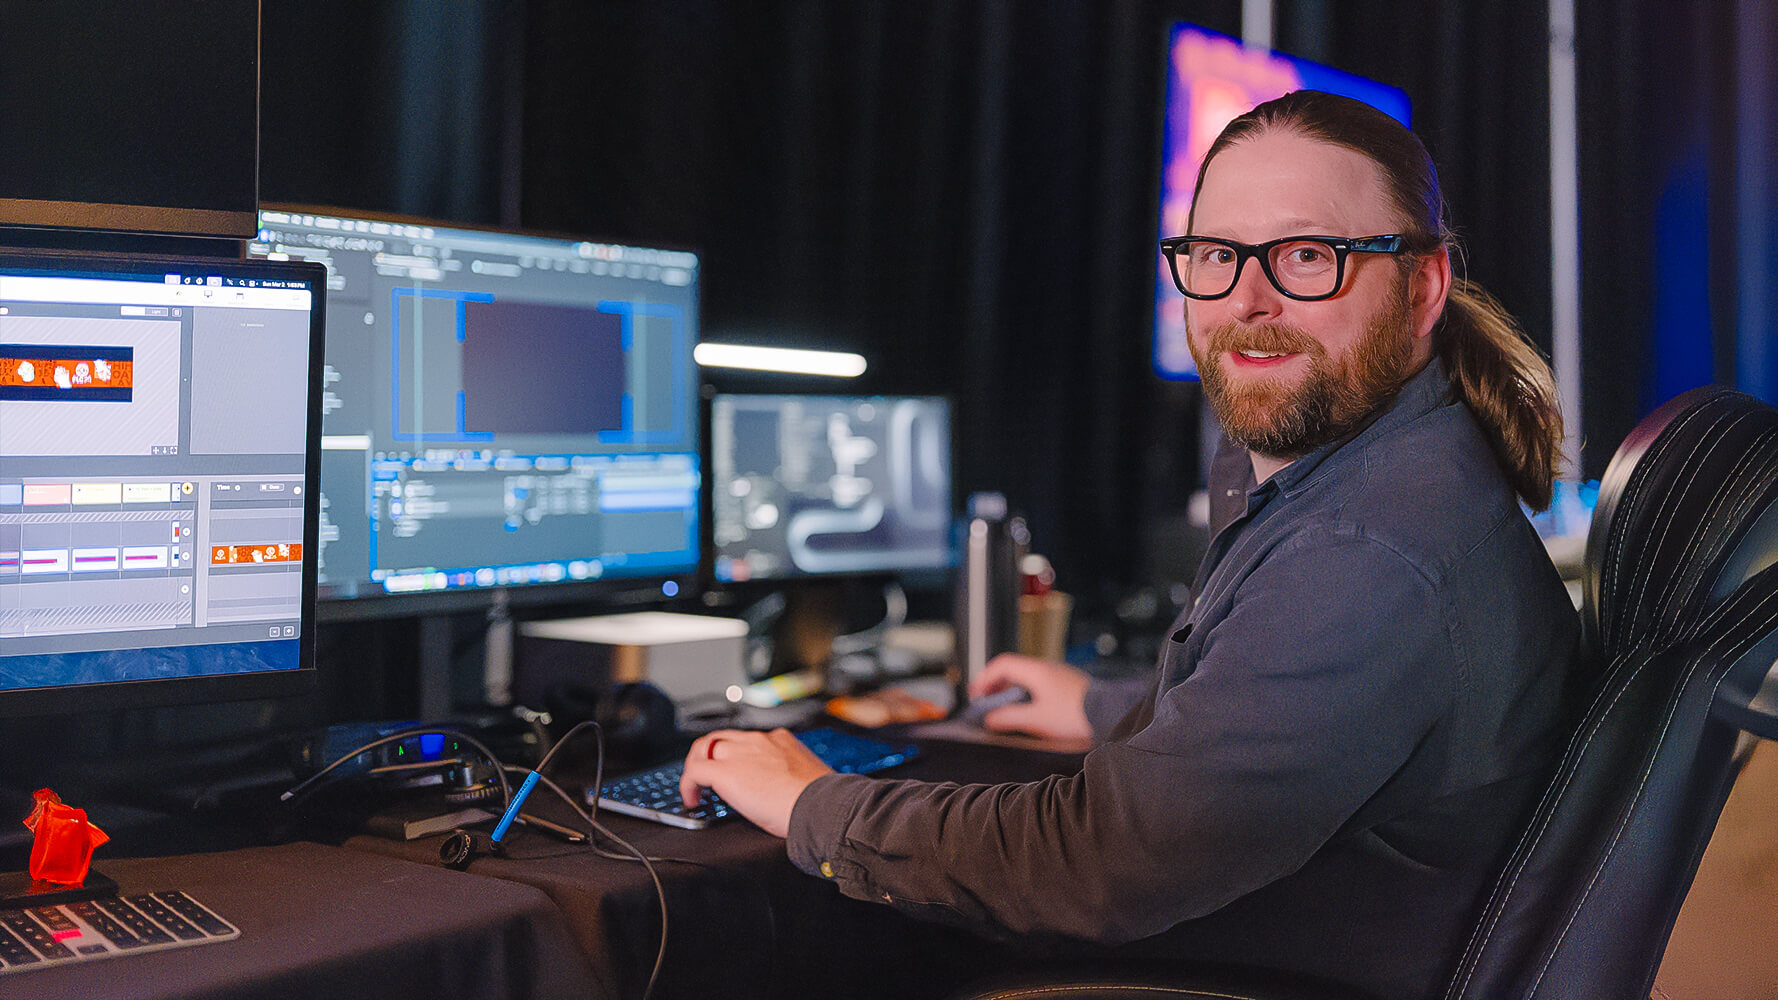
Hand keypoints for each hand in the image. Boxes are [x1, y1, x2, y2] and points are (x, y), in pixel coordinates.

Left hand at [679, 729, 832, 837]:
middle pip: (720, 738)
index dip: (735, 754)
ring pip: (703, 748)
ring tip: (696, 787)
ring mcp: (740, 753)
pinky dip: (688, 785)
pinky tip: (692, 799)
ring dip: (696, 767)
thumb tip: (787, 791)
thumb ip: (791, 776)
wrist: (819, 805)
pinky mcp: (726, 772)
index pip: (747, 740)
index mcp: (780, 740)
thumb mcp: (806, 777)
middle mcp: (758, 741)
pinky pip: (694, 772)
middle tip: (707, 776)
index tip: (735, 769)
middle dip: (709, 755)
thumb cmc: (821, 799)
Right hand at [967, 653, 1091, 741]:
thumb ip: (1011, 718)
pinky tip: (1026, 710)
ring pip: (1025, 677)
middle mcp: (1046, 668)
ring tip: (1004, 709)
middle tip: (986, 703)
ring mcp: (1056, 675)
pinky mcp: (1065, 685)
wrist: (1109, 713)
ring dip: (1010, 690)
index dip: (984, 678)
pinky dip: (1024, 693)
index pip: (1001, 664)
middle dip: (995, 685)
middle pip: (1012, 669)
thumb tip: (991, 719)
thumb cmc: (1076, 714)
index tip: (976, 695)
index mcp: (1036, 671)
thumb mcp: (1038, 719)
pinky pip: (1037, 684)